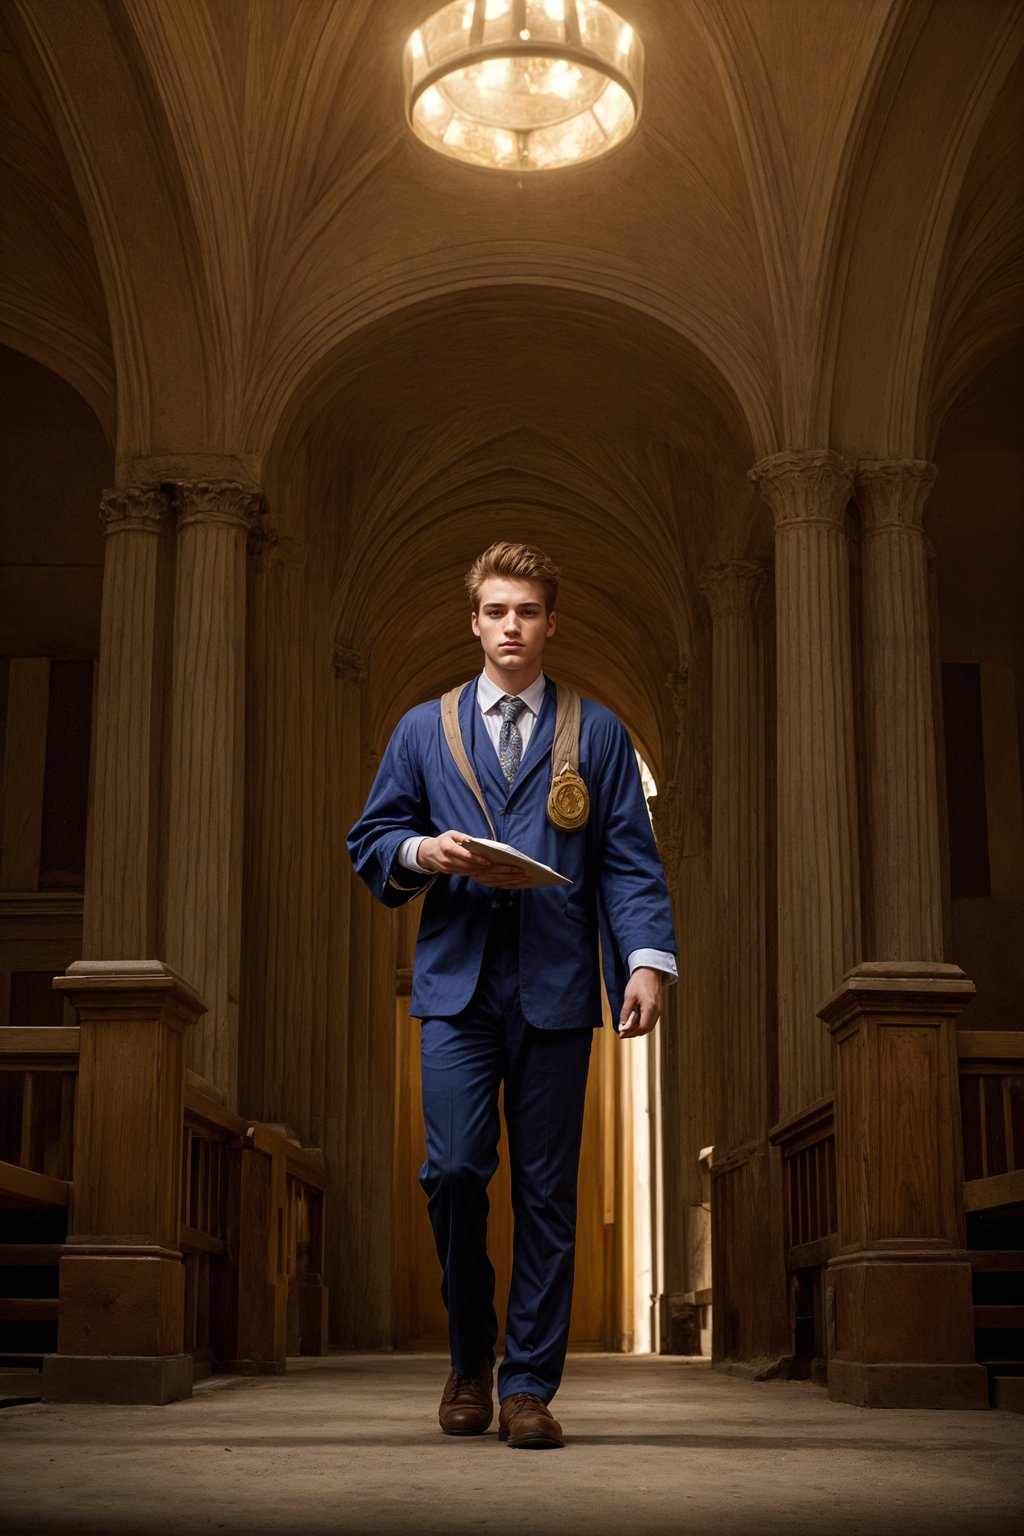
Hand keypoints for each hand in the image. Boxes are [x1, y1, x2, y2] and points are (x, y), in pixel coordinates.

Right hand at [416, 831, 530, 887]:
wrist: (428, 854)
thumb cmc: (442, 841)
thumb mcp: (450, 834)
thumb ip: (463, 837)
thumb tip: (476, 842)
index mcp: (448, 850)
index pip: (465, 857)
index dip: (478, 861)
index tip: (491, 862)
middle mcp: (452, 863)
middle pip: (476, 870)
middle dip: (498, 871)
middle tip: (516, 870)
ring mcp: (455, 871)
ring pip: (479, 876)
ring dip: (499, 877)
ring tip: (516, 875)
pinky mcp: (460, 875)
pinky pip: (478, 879)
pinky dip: (493, 880)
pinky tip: (507, 880)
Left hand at [618, 967, 661, 1036]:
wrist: (649, 972)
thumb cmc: (639, 982)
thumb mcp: (629, 996)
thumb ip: (625, 1012)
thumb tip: (622, 1026)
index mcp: (650, 1008)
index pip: (642, 1027)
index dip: (631, 1032)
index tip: (621, 1034)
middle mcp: (657, 1011)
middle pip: (646, 1029)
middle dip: (634, 1033)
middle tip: (622, 1034)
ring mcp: (658, 1010)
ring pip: (649, 1026)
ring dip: (638, 1030)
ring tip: (626, 1030)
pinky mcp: (657, 1008)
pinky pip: (650, 1020)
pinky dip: (642, 1024)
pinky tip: (633, 1023)